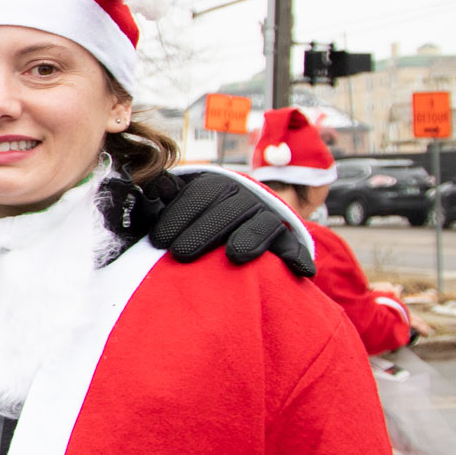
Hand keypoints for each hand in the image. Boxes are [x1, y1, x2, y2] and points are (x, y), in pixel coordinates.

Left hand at [149, 171, 314, 277]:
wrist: (237, 220)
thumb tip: (153, 184)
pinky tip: (301, 270)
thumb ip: (166, 195)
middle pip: (228, 211)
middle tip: (180, 254)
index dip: (179, 215)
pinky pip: (293, 245)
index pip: (201, 194)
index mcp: (218, 186)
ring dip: (250, 238)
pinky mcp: (287, 238)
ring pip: (262, 224)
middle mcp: (246, 198)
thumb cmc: (197, 219)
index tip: (158, 240)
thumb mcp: (179, 203)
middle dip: (204, 231)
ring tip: (234, 256)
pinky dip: (297, 256)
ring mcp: (268, 216)